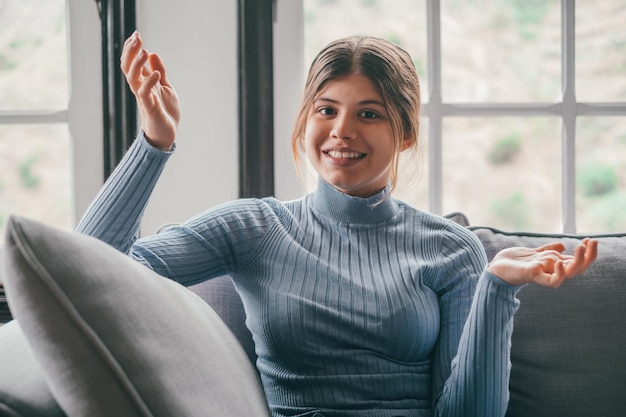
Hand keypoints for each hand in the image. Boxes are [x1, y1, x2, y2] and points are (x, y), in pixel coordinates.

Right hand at [120, 31, 180, 150]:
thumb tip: (153, 54)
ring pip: (132, 77)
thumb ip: (159, 72)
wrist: (167, 135)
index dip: (132, 49)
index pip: (132, 62)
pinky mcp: (149, 107)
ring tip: (144, 50)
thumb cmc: (166, 113)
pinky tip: (155, 73)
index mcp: (143, 82)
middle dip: (131, 51)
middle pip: (128, 66)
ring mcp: (144, 97)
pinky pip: (145, 93)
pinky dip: (149, 82)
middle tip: (137, 37)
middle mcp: (140, 88)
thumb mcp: (166, 88)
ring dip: (137, 63)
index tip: (136, 34)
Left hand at [487, 238, 597, 287]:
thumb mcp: (534, 252)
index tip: (590, 239)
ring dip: (578, 260)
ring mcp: (544, 274)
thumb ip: (548, 249)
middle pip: (578, 268)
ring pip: (569, 273)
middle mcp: (552, 270)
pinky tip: (559, 261)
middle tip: (592, 242)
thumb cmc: (514, 261)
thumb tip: (563, 245)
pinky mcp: (534, 275)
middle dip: (588, 256)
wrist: (496, 267)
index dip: (587, 252)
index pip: (577, 261)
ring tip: (580, 247)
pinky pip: (552, 281)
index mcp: (554, 265)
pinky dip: (559, 273)